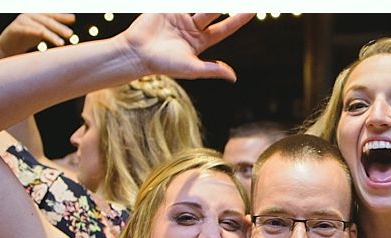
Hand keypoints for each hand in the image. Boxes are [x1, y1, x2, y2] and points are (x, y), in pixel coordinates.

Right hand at [0, 13, 75, 59]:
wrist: (8, 46)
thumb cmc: (27, 38)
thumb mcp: (43, 31)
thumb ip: (54, 26)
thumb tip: (73, 19)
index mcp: (37, 15)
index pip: (51, 15)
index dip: (61, 16)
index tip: (73, 19)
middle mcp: (29, 16)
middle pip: (47, 21)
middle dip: (59, 27)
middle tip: (70, 34)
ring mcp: (21, 21)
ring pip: (38, 27)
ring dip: (51, 35)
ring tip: (61, 43)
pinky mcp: (14, 29)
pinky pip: (25, 30)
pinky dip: (33, 31)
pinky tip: (41, 33)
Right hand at [118, 13, 253, 81]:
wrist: (136, 53)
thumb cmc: (163, 64)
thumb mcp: (191, 68)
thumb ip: (212, 69)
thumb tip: (233, 77)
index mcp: (201, 41)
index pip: (225, 28)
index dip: (239, 19)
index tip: (254, 10)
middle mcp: (193, 27)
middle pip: (214, 10)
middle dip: (224, 3)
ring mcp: (179, 16)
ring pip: (199, 2)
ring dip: (208, 2)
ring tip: (221, 0)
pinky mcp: (166, 8)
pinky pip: (180, 0)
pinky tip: (192, 0)